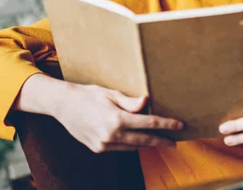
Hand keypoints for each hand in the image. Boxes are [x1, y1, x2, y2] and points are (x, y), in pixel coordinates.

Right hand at [53, 82, 183, 152]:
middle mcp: (111, 135)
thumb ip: (130, 102)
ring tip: (159, 141)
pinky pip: (120, 148)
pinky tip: (138, 141)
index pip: (148, 123)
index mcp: (117, 119)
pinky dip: (131, 145)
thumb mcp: (111, 94)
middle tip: (174, 142)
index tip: (179, 125)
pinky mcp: (98, 149)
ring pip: (133, 147)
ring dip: (147, 144)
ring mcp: (103, 144)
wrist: (63, 105)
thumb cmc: (88, 95)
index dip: (166, 124)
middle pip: (144, 140)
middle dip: (161, 141)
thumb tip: (146, 103)